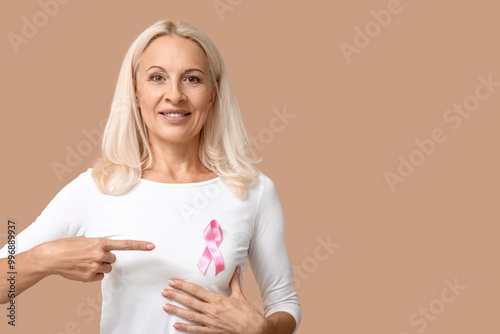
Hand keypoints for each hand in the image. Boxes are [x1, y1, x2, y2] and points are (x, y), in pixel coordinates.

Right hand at [36, 236, 154, 281]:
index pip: (125, 244)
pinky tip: (83, 269)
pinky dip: (94, 274)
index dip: (140, 245)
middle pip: (113, 259)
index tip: (152, 246)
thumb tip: (105, 250)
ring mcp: (95, 266)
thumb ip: (97, 244)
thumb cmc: (66, 246)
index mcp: (100, 243)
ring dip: (100, 266)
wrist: (51, 257)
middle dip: (105, 258)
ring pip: (107, 268)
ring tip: (85, 262)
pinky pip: (99, 276)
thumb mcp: (84, 240)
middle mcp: (100, 254)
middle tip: (91, 256)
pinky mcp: (90, 276)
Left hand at [161, 266, 269, 333]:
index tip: (174, 282)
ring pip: (189, 315)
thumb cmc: (247, 313)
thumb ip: (235, 282)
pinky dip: (184, 327)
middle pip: (189, 301)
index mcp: (217, 300)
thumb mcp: (240, 295)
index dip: (184, 286)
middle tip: (164, 292)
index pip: (196, 291)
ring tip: (165, 306)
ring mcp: (210, 322)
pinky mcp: (211, 331)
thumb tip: (236, 268)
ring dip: (176, 310)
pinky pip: (195, 330)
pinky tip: (175, 325)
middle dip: (175, 296)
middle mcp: (211, 310)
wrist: (253, 329)